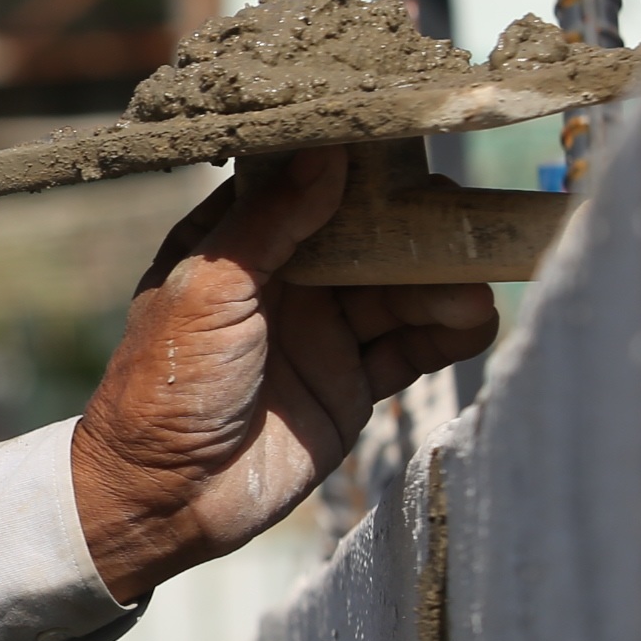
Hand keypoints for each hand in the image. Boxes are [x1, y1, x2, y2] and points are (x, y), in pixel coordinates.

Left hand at [70, 149, 500, 602]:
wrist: (166, 497)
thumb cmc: (167, 385)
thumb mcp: (209, 291)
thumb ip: (270, 223)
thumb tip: (330, 152)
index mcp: (238, 244)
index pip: (308, 186)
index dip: (359, 166)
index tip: (415, 142)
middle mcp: (286, 281)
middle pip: (370, 237)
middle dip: (419, 228)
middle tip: (466, 221)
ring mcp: (323, 331)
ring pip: (400, 290)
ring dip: (441, 284)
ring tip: (470, 290)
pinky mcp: (350, 383)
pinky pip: (413, 347)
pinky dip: (449, 332)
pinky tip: (474, 323)